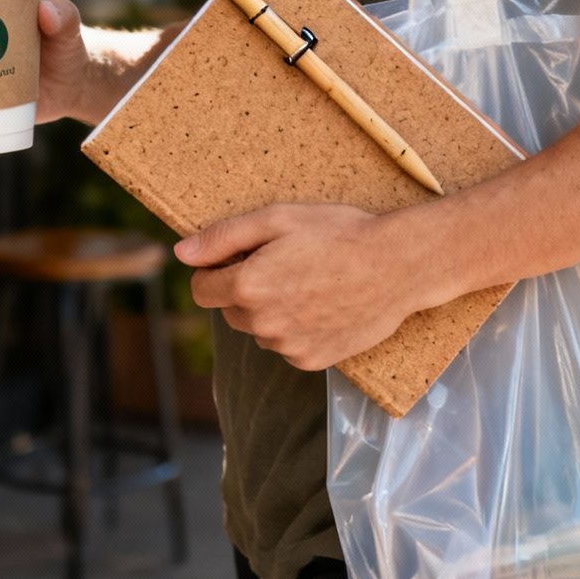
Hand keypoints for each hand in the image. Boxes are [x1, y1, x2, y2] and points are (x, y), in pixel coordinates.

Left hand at [174, 204, 449, 371]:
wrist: (398, 265)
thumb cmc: (339, 233)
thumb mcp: (278, 218)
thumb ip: (223, 237)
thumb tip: (181, 253)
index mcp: (247, 286)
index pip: (202, 289)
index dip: (219, 269)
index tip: (246, 256)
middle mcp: (262, 323)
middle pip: (231, 310)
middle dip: (246, 289)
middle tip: (286, 264)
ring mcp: (287, 346)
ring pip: (260, 329)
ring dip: (272, 310)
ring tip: (311, 283)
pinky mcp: (311, 360)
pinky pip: (287, 346)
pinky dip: (297, 329)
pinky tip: (324, 305)